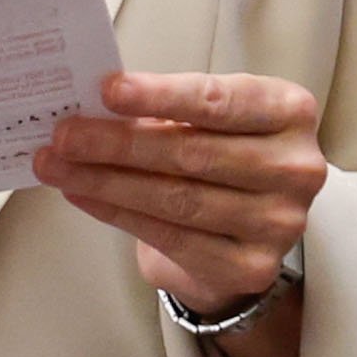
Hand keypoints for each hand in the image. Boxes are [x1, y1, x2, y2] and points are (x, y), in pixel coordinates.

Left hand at [35, 74, 324, 356]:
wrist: (242, 232)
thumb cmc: (220, 160)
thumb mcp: (206, 121)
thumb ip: (165, 113)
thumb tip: (93, 111)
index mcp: (290, 113)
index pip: (220, 102)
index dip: (162, 96)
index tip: (108, 91)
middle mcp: (296, 167)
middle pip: (194, 154)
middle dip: (118, 144)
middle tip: (65, 135)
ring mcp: (280, 221)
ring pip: (178, 199)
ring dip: (107, 182)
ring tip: (59, 167)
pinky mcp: (252, 265)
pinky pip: (172, 237)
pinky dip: (119, 215)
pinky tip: (85, 197)